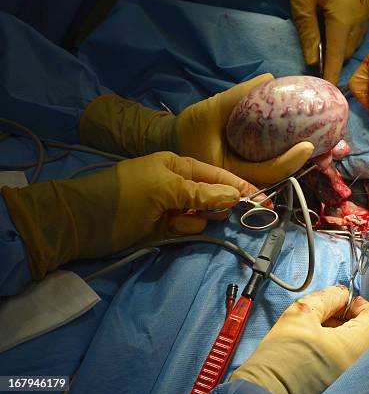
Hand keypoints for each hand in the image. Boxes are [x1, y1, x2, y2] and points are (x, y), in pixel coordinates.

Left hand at [2, 152, 258, 279]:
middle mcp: (177, 183)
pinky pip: (186, 227)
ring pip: (201, 213)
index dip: (239, 185)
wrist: (81, 223)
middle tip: (225, 213)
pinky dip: (183, 228)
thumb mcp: (165, 188)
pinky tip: (171, 228)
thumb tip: (235, 195)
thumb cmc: (125, 196)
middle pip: (212, 194)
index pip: (216, 174)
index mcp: (177, 164)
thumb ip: (201, 192)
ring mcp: (170, 206)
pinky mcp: (163, 227)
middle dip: (219, 204)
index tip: (262, 199)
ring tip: (179, 220)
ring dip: (197, 218)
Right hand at [79, 74, 313, 185]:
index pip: (266, 173)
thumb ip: (237, 96)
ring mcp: (246, 178)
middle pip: (278, 178)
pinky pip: (272, 166)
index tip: (308, 146)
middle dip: (304, 165)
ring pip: (278, 175)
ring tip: (325, 147)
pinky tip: (305, 142)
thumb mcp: (209, 110)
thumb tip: (270, 79)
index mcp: (229, 174)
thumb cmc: (189, 129)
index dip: (289, 162)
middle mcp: (241, 182)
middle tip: (328, 147)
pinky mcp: (249, 170)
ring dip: (302, 163)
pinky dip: (290, 156)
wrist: (173, 143)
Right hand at [230, 285, 368, 393]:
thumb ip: (327, 297)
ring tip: (326, 328)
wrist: (266, 389)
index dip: (358, 303)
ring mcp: (354, 376)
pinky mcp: (345, 383)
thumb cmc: (281, 358)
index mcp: (356, 345)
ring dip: (352, 332)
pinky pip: (357, 361)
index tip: (342, 301)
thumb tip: (340, 293)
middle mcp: (362, 364)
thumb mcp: (301, 314)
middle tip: (337, 313)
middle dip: (360, 318)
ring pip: (367, 347)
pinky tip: (325, 344)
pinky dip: (347, 348)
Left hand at [290, 0, 368, 83]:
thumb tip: (312, 61)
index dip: (331, 77)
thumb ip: (307, 30)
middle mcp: (358, 22)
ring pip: (353, 42)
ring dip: (340, 49)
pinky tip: (333, 30)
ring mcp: (364, 14)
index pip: (336, 59)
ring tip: (323, 48)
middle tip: (315, 66)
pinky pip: (358, 31)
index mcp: (342, 22)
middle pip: (346, 53)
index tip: (327, 93)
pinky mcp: (366, 6)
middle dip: (333, 62)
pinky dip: (346, 38)